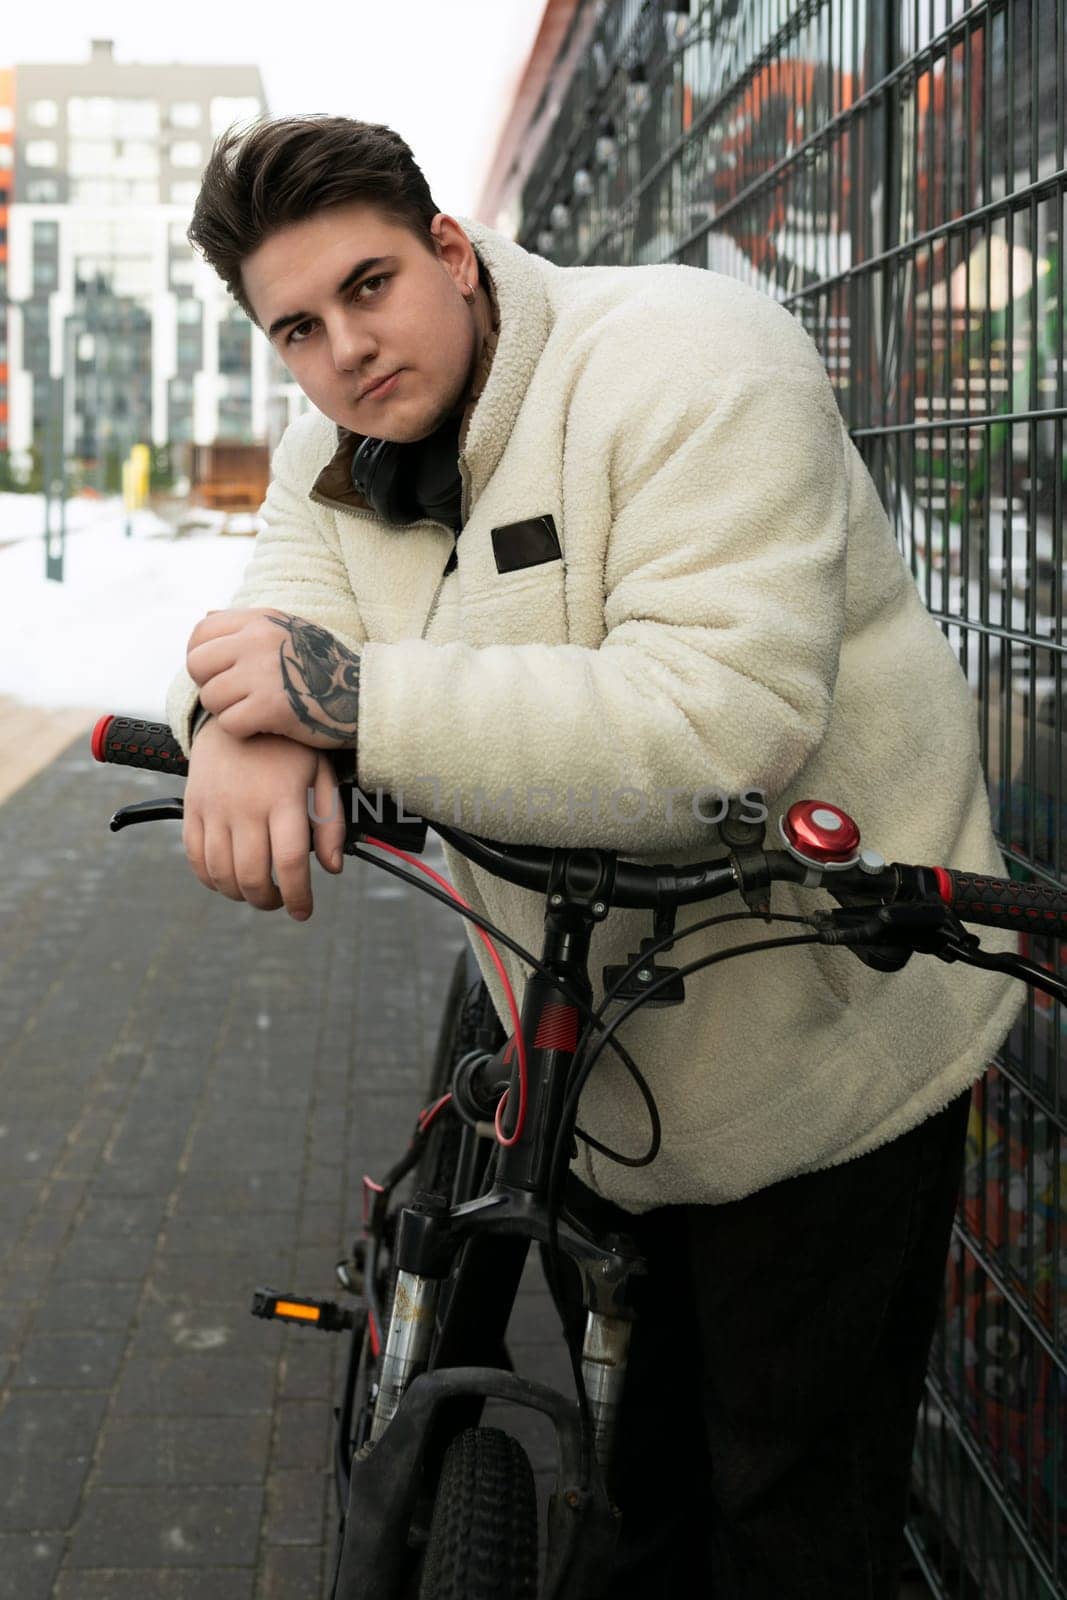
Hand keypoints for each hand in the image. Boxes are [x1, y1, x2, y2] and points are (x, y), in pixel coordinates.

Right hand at [182, 718, 345, 919]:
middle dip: (269, 901)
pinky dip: (210, 879)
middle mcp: (245, 806)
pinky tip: (227, 880)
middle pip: (253, 876)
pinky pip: (195, 857)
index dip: (298, 896)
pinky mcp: (193, 808)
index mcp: (282, 798)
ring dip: (240, 895)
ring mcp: (215, 808)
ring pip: (221, 873)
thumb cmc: (286, 748)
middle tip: (280, 901)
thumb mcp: (320, 774)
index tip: (303, 911)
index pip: (290, 862)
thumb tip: (332, 868)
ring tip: (257, 892)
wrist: (235, 715)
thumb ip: (330, 823)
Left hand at [186, 608, 359, 747]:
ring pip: (211, 698)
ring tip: (255, 711)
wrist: (367, 695)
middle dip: (211, 686)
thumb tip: (206, 616)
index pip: (200, 635)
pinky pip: (230, 723)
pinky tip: (266, 725)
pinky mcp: (271, 707)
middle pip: (197, 665)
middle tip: (235, 697)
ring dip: (229, 711)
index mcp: (260, 620)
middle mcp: (258, 641)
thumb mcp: (289, 630)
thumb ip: (248, 624)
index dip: (202, 659)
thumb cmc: (326, 667)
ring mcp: (263, 673)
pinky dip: (244, 730)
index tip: (219, 675)